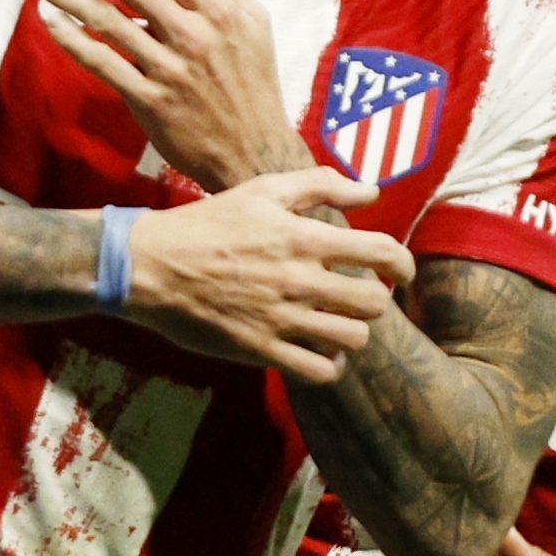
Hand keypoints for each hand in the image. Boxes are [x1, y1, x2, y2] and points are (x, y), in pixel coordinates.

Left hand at [40, 0, 310, 191]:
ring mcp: (169, 69)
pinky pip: (100, 62)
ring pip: (106, 20)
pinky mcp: (150, 101)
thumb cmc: (253, 88)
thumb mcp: (257, 28)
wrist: (253, 154)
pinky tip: (51, 21)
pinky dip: (70, 38)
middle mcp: (192, 34)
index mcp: (218, 10)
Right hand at [124, 166, 414, 384]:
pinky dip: (329, 364)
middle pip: (373, 302)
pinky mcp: (261, 349)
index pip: (380, 252)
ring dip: (353, 332)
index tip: (403, 272)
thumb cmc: (208, 222)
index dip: (404, 264)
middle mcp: (299, 279)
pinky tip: (320, 351)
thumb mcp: (262, 191)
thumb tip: (371, 191)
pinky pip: (319, 370)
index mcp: (303, 237)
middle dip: (376, 300)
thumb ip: (320, 185)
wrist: (150, 265)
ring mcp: (281, 318)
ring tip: (339, 323)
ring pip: (352, 339)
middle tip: (360, 297)